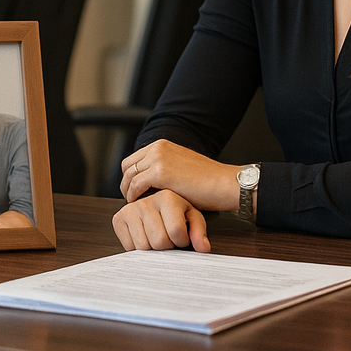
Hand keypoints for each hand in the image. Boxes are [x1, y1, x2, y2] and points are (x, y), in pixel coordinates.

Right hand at [112, 189, 210, 251]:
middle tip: (168, 237)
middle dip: (167, 246)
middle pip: (159, 241)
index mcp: (167, 197)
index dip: (182, 241)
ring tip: (157, 235)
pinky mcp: (118, 218)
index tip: (182, 236)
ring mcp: (130, 209)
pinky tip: (144, 236)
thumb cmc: (178, 214)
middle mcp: (146, 200)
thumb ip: (199, 233)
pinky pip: (129, 246)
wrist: (158, 207)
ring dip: (152, 249)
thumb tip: (202, 247)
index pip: (176, 232)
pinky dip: (137, 248)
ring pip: (143, 246)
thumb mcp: (193, 219)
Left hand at [121, 139, 239, 210]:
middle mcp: (158, 148)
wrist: (225, 183)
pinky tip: (140, 205)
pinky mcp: (160, 172)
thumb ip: (166, 169)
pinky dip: (134, 197)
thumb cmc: (209, 182)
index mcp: (163, 145)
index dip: (131, 176)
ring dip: (128, 192)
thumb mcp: (182, 167)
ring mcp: (158, 158)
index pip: (134, 159)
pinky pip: (135, 186)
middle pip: (127, 166)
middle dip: (126, 183)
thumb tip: (150, 182)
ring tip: (135, 205)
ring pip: (128, 176)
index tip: (133, 191)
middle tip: (131, 199)